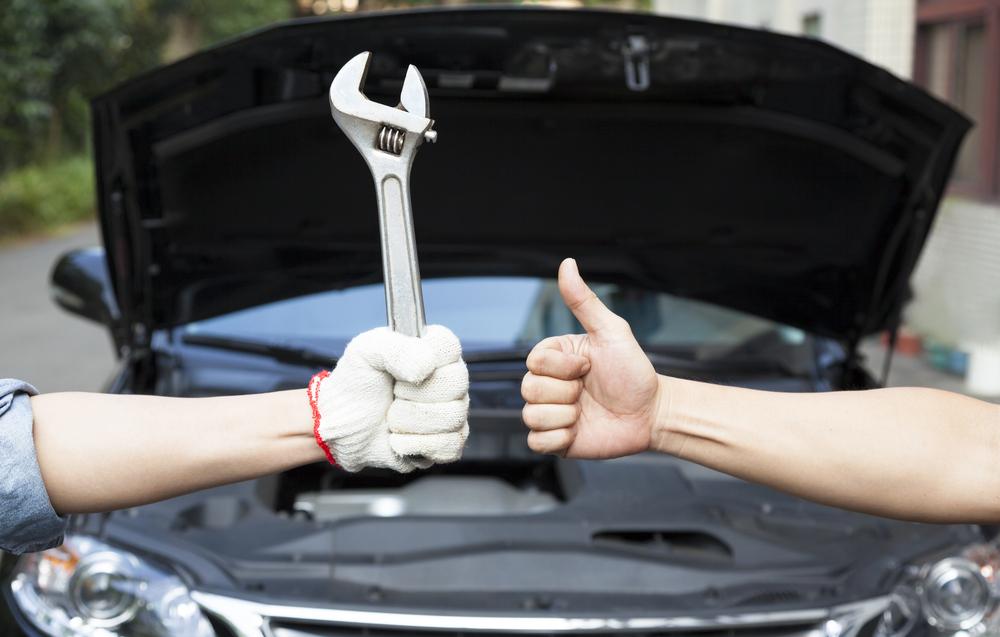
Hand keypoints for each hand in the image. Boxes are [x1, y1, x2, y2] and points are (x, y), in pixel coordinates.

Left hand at [311, 325, 468, 471]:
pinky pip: (450, 445)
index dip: (423, 360)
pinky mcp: (447, 443)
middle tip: (393, 394)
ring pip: (452, 417)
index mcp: (434, 349)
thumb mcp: (365, 351)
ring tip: (391, 417)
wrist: (341, 426)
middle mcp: (449, 378)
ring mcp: (452, 411)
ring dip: (409, 421)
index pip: (449, 347)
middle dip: (411, 395)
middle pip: (455, 384)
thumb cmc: (355, 384)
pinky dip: (414, 445)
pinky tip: (398, 439)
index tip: (397, 370)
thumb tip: (426, 366)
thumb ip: (395, 348)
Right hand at [521, 259, 660, 458]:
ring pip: (530, 416)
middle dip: (565, 392)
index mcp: (555, 358)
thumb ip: (584, 300)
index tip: (588, 366)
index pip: (534, 361)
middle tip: (589, 391)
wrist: (652, 414)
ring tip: (585, 413)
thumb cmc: (634, 370)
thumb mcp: (611, 331)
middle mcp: (548, 384)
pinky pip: (536, 442)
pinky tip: (579, 431)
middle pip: (529, 389)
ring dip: (564, 416)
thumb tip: (567, 262)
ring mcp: (550, 413)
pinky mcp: (555, 440)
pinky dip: (559, 438)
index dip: (562, 367)